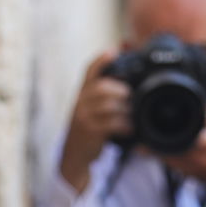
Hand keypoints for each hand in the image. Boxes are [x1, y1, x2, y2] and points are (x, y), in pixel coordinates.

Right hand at [60, 50, 132, 192]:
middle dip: (120, 90)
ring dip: (124, 109)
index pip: (89, 71)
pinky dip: (124, 125)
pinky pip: (110, 123)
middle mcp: (81, 102)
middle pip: (102, 87)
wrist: (74, 155)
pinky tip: (129, 128)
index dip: (101, 60)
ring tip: (132, 115)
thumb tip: (128, 88)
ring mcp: (84, 117)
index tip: (113, 51)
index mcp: (82, 93)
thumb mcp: (90, 110)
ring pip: (108, 105)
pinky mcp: (90, 131)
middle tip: (131, 97)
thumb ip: (104, 97)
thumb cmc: (88, 129)